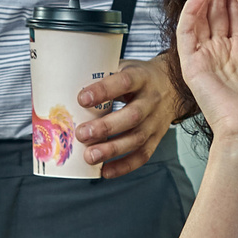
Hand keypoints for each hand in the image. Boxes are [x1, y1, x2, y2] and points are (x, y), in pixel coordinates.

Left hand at [76, 52, 187, 177]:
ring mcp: (156, 121)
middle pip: (133, 116)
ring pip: (137, 138)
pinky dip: (124, 166)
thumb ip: (101, 75)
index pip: (124, 82)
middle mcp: (152, 100)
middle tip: (81, 134)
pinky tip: (105, 171)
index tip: (81, 99)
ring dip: (112, 150)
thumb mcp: (124, 67)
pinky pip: (143, 155)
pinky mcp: (157, 138)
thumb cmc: (138, 77)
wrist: (172, 85)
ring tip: (89, 156)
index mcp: (142, 77)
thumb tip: (65, 85)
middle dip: (106, 128)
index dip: (103, 91)